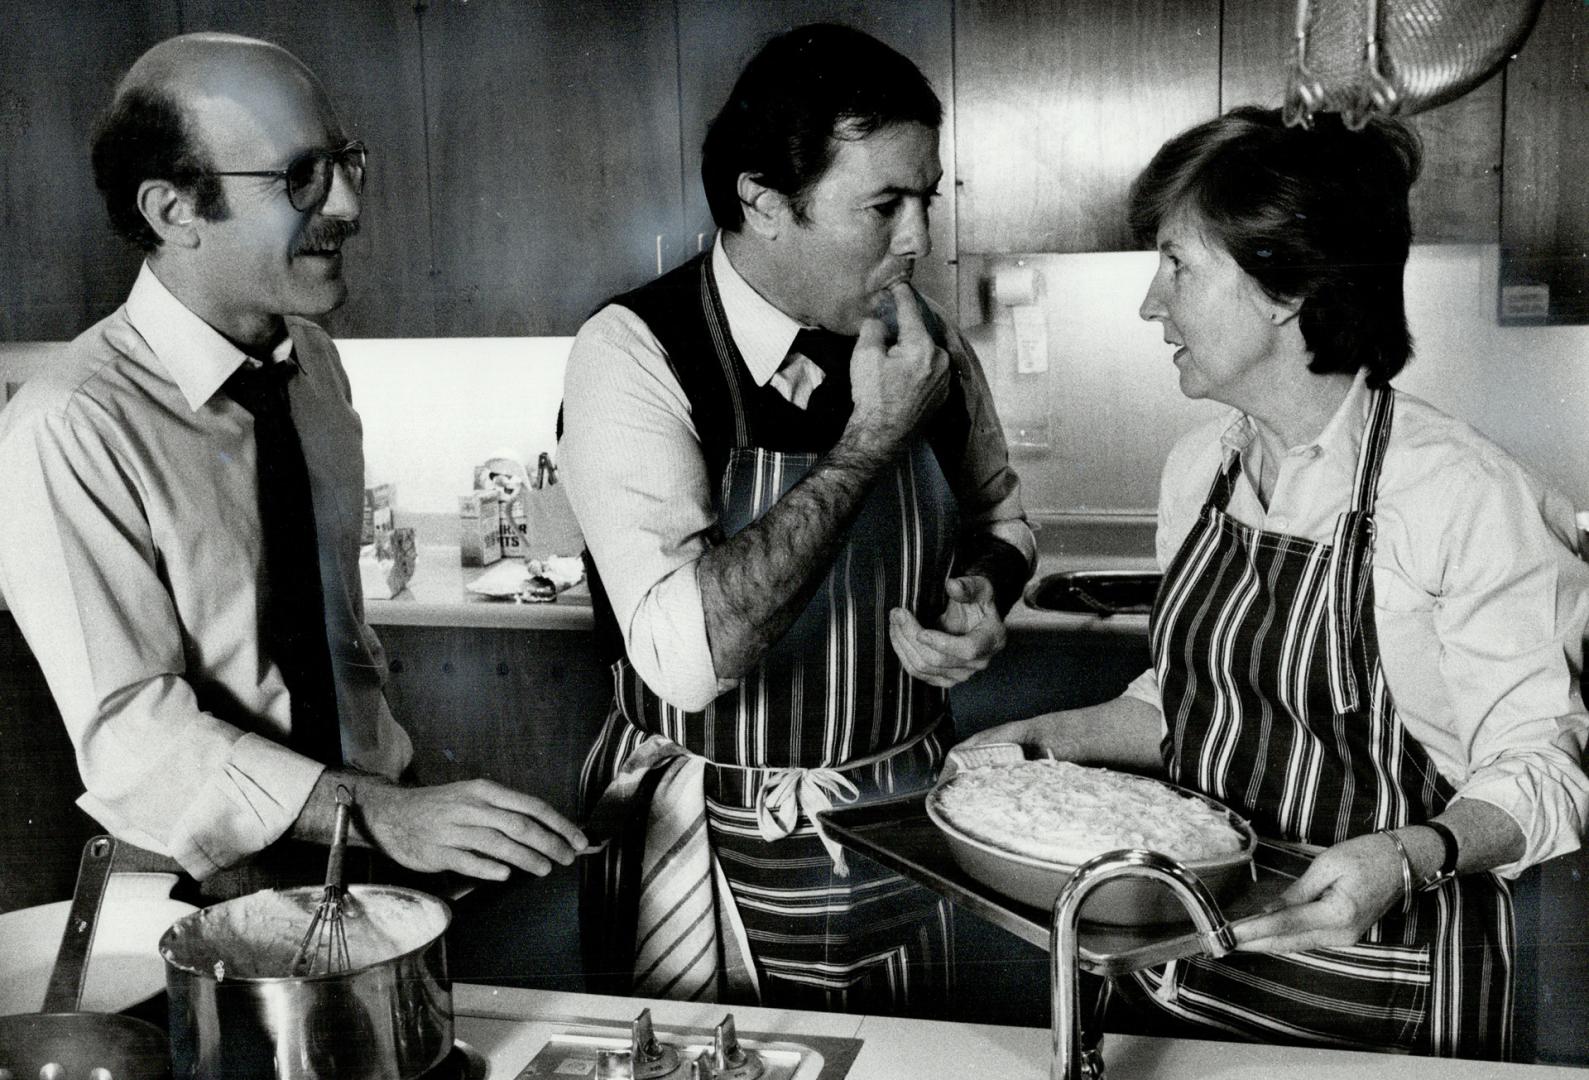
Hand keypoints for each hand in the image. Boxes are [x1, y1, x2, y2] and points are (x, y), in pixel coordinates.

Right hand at [357, 778, 588, 881]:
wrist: (393, 814)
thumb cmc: (441, 807)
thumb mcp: (472, 797)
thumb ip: (504, 811)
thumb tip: (545, 830)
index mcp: (485, 791)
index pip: (531, 805)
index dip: (558, 823)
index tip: (578, 839)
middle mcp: (472, 808)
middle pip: (519, 825)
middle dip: (549, 843)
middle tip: (568, 857)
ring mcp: (453, 830)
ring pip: (498, 843)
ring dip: (526, 857)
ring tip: (545, 868)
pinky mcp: (437, 852)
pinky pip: (468, 861)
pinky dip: (488, 868)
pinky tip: (505, 875)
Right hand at [844, 282, 949, 459]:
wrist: (881, 436)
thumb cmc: (872, 397)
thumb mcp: (865, 355)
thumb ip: (875, 329)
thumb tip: (881, 323)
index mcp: (923, 347)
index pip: (912, 312)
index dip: (902, 295)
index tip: (899, 283)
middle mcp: (940, 359)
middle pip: (923, 332)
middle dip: (907, 326)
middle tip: (890, 323)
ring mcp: (944, 378)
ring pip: (928, 351)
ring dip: (913, 346)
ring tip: (894, 351)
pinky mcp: (943, 393)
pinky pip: (931, 369)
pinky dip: (919, 364)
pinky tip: (902, 371)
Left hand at [889, 574, 1005, 687]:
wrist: (974, 619)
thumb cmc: (978, 602)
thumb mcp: (979, 587)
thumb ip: (968, 586)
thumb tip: (952, 585)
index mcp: (992, 640)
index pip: (967, 650)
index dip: (942, 643)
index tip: (921, 632)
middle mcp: (978, 662)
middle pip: (937, 660)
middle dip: (912, 636)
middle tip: (897, 613)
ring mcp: (960, 674)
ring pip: (923, 667)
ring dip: (903, 643)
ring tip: (895, 619)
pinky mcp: (944, 678)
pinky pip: (917, 673)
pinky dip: (903, 653)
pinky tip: (897, 634)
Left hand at [1233, 832, 1406, 953]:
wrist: (1405, 862)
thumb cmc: (1368, 855)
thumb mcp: (1328, 864)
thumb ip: (1298, 891)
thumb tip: (1270, 910)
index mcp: (1338, 913)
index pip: (1286, 924)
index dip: (1255, 929)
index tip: (1229, 933)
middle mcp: (1342, 933)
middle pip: (1289, 942)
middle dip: (1255, 943)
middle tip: (1222, 942)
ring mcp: (1345, 938)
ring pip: (1297, 944)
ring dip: (1267, 943)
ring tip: (1237, 941)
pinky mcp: (1345, 934)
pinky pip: (1308, 939)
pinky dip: (1284, 938)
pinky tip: (1265, 936)